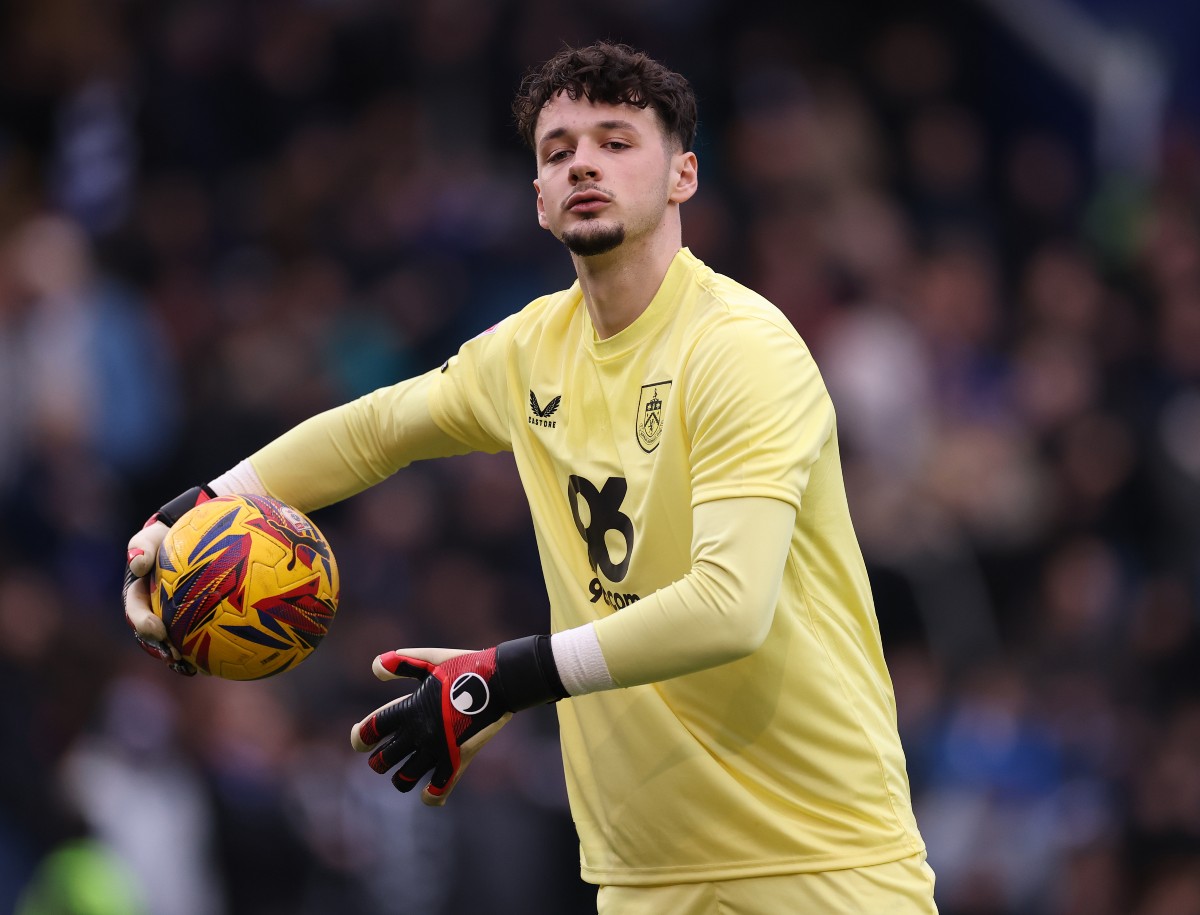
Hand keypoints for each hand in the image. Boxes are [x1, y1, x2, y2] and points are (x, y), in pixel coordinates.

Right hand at [122, 484, 214, 674]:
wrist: (201, 531)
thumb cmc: (174, 532)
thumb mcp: (155, 535)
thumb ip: (143, 545)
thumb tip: (138, 563)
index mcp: (141, 591)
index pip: (136, 611)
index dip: (143, 623)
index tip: (157, 630)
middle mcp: (155, 607)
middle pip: (154, 634)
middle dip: (160, 648)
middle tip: (173, 656)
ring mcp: (175, 614)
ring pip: (176, 640)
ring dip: (182, 657)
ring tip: (194, 669)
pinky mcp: (198, 618)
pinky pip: (205, 634)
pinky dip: (211, 648)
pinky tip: (227, 660)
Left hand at [351, 637, 566, 805]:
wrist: (502, 680)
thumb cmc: (465, 666)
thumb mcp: (431, 659)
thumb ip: (401, 662)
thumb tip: (375, 668)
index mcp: (409, 708)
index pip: (371, 730)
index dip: (360, 737)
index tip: (360, 738)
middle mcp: (419, 733)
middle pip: (383, 760)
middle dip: (379, 760)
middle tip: (383, 756)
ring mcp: (439, 749)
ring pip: (406, 779)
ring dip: (401, 778)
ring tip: (404, 773)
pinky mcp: (459, 760)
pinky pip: (439, 789)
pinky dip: (431, 796)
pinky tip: (428, 794)